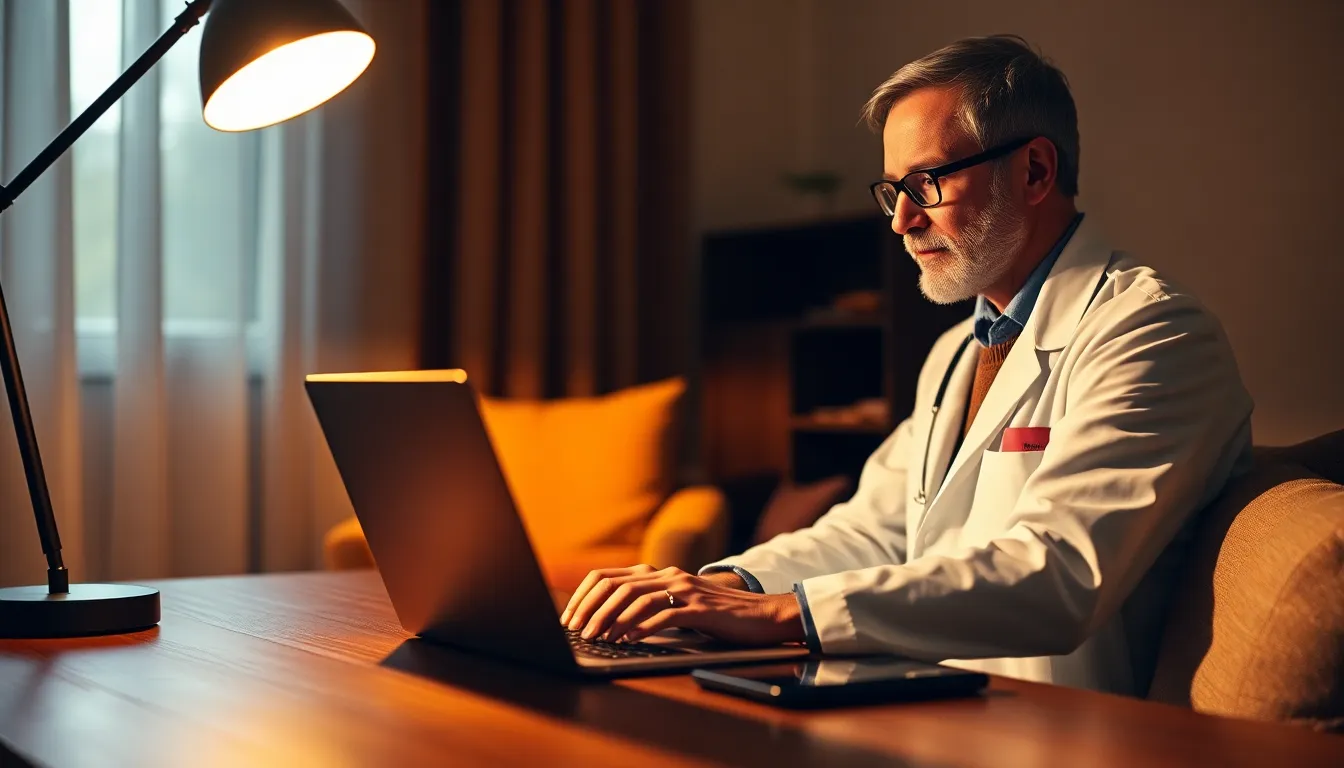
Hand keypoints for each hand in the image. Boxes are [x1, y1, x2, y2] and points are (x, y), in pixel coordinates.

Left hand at [559, 564, 804, 645]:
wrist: (762, 615)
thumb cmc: (717, 615)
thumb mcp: (678, 605)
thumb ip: (649, 606)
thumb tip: (609, 624)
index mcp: (659, 574)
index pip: (608, 576)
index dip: (584, 596)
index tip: (570, 618)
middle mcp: (669, 576)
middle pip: (617, 585)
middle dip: (591, 608)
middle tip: (577, 631)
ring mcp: (686, 590)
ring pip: (637, 598)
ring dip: (612, 620)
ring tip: (598, 638)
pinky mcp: (701, 609)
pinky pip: (665, 615)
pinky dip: (642, 628)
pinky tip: (629, 640)